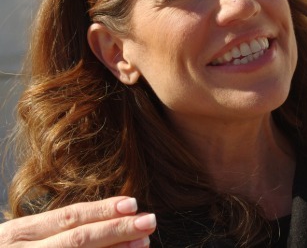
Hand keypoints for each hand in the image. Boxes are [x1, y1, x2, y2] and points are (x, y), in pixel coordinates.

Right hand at [0, 196, 155, 247]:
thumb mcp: (20, 241)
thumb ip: (53, 234)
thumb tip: (108, 222)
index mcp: (16, 235)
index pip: (65, 219)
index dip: (101, 211)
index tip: (133, 204)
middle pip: (76, 240)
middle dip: (116, 229)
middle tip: (150, 221)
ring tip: (142, 244)